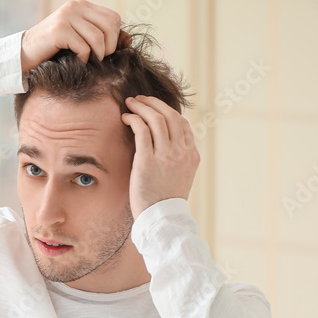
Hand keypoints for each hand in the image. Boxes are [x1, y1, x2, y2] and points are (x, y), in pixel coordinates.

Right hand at [20, 0, 127, 71]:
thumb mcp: (79, 39)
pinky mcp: (59, 30)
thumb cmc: (52, 51)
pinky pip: (84, 47)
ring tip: (88, 63)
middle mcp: (75, 6)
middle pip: (110, 25)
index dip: (115, 37)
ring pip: (98, 38)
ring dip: (97, 56)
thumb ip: (100, 35)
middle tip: (99, 60)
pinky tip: (75, 63)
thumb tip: (129, 40)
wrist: (23, 55)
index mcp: (81, 5)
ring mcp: (66, 16)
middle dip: (109, 47)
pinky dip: (83, 60)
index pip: (113, 17)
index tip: (106, 52)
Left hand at [121, 95, 199, 218]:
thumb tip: (166, 144)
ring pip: (156, 119)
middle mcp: (182, 152)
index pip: (182, 124)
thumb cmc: (165, 200)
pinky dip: (134, 119)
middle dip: (153, 103)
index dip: (167, 111)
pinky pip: (142, 130)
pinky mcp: (148, 161)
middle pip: (170, 116)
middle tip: (140, 99)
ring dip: (142, 107)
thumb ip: (177, 158)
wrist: (162, 219)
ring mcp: (166, 156)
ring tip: (130, 103)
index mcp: (192, 155)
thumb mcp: (180, 176)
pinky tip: (126, 118)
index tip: (154, 108)